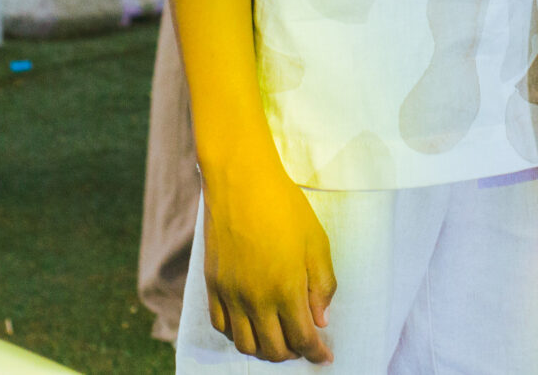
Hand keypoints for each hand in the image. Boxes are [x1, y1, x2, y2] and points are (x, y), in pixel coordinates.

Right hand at [202, 161, 335, 362]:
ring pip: (245, 344)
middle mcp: (255, 299)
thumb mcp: (317, 243)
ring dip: (264, 350)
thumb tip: (320, 320)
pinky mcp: (213, 284)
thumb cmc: (285, 207)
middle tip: (303, 345)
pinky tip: (251, 325)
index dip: (316, 354)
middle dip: (293, 354)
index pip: (303, 339)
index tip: (324, 357)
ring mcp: (230, 293)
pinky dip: (238, 334)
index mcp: (286, 289)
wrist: (241, 181)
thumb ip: (322, 285)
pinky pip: (221, 326)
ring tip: (278, 339)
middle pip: (274, 350)